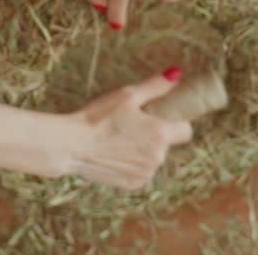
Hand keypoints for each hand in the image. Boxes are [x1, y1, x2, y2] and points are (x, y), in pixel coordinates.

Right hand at [66, 69, 192, 189]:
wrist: (71, 146)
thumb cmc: (98, 118)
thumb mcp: (127, 96)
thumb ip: (155, 86)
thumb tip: (176, 73)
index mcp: (160, 134)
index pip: (186, 130)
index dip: (175, 122)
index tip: (160, 117)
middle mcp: (157, 158)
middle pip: (166, 144)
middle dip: (154, 135)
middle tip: (130, 125)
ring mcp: (145, 174)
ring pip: (152, 159)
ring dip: (142, 150)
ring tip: (118, 139)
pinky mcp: (132, 185)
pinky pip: (139, 172)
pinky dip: (131, 164)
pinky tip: (113, 154)